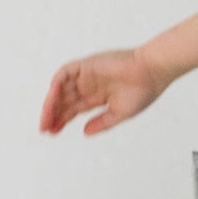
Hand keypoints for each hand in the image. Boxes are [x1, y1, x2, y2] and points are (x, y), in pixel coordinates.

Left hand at [39, 47, 167, 136]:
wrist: (153, 72)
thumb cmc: (143, 91)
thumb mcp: (119, 113)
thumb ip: (102, 123)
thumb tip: (84, 133)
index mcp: (98, 96)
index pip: (74, 109)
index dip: (62, 120)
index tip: (52, 132)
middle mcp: (89, 85)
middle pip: (64, 101)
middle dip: (53, 114)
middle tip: (45, 129)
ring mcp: (86, 75)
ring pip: (61, 89)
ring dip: (52, 103)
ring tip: (46, 119)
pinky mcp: (86, 65)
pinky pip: (64, 74)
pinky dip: (56, 85)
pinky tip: (52, 100)